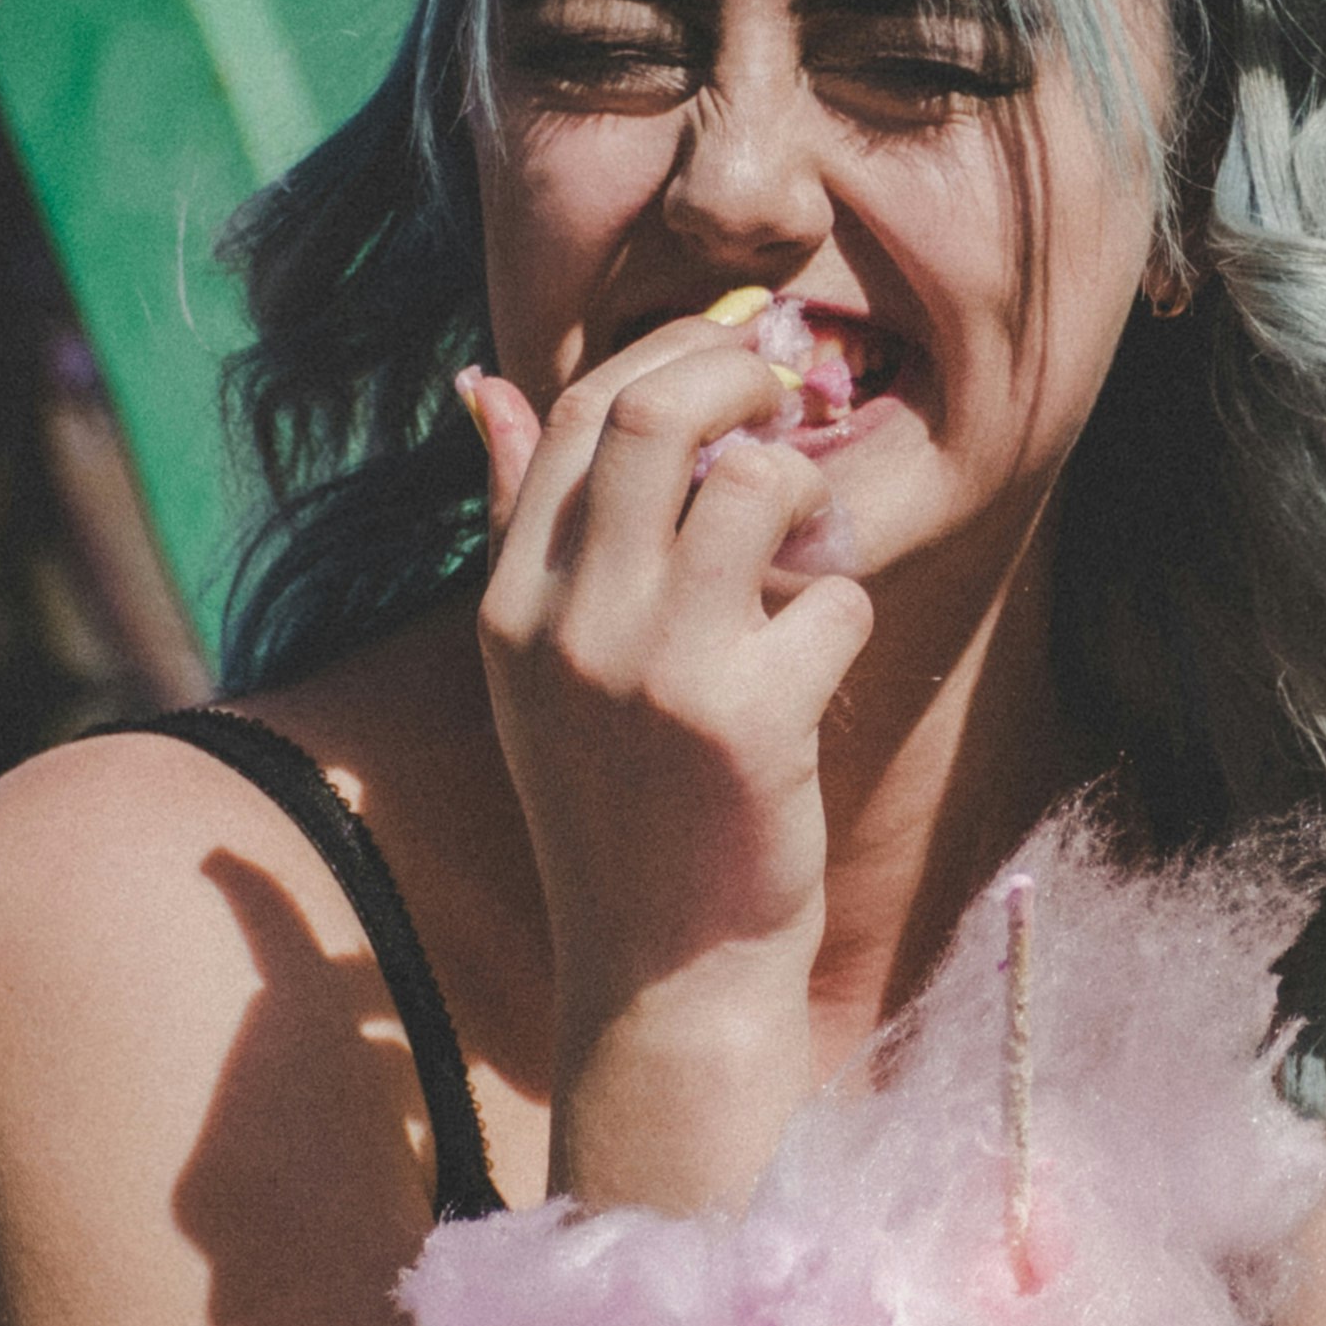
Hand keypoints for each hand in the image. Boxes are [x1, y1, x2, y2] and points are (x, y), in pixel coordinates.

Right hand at [461, 317, 878, 1212]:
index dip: (673, 352)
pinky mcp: (747, 722)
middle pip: (656, 412)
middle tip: (795, 394)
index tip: (739, 350)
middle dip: (746, 376)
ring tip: (806, 553)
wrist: (663, 975)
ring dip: (808, 498)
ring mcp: (653, 672)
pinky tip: (818, 678)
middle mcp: (565, 627)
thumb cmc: (620, 805)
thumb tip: (480, 384)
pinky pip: (835, 600)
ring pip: (758, 485)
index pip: (574, 408)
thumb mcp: (539, 670)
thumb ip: (520, 522)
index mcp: (509, 604)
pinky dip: (845, 622)